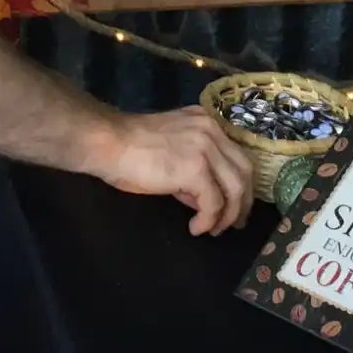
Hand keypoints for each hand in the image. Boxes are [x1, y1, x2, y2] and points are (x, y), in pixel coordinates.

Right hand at [95, 106, 254, 235]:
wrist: (108, 143)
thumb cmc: (129, 148)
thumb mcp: (171, 150)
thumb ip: (192, 167)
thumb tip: (203, 197)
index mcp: (206, 122)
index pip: (236, 155)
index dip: (240, 183)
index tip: (235, 205)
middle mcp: (212, 130)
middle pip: (244, 170)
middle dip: (242, 201)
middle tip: (235, 223)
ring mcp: (206, 148)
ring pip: (235, 188)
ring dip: (228, 215)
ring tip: (214, 230)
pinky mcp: (196, 169)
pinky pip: (214, 202)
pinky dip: (208, 220)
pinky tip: (195, 228)